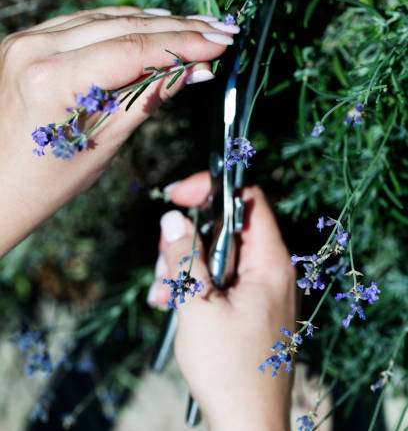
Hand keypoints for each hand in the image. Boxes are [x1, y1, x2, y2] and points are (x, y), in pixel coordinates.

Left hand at [0, 7, 236, 255]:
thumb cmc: (49, 177)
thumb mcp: (107, 141)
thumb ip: (151, 96)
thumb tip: (197, 69)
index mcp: (53, 80)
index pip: (134, 50)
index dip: (185, 44)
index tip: (222, 41)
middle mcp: (36, 48)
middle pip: (123, 27)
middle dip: (177, 29)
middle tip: (220, 30)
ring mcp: (26, 38)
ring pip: (106, 18)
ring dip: (154, 23)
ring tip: (197, 27)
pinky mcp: (26, 39)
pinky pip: (84, 22)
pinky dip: (121, 24)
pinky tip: (152, 25)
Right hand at [148, 172, 296, 430]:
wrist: (248, 426)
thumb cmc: (229, 370)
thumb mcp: (197, 306)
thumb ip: (184, 257)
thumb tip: (172, 218)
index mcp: (270, 262)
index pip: (246, 198)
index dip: (211, 189)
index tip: (176, 196)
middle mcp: (271, 270)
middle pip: (225, 228)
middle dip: (187, 240)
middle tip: (162, 267)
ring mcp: (261, 290)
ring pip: (217, 255)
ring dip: (183, 268)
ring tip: (161, 297)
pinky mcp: (251, 308)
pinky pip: (220, 280)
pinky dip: (194, 287)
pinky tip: (170, 306)